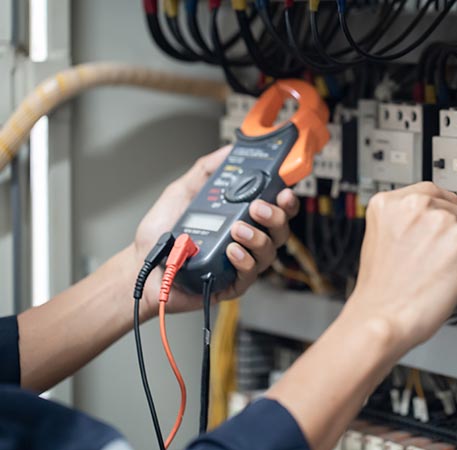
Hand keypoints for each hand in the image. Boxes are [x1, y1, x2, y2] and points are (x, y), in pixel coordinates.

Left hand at [130, 146, 299, 317]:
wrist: (142, 265)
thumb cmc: (162, 234)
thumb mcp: (182, 192)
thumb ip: (207, 170)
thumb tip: (228, 150)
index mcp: (240, 216)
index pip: (275, 207)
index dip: (285, 199)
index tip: (283, 189)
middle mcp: (246, 239)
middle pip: (280, 228)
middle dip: (275, 216)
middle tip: (257, 207)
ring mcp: (241, 262)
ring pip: (270, 251)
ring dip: (258, 238)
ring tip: (237, 229)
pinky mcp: (232, 283)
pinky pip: (250, 274)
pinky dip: (244, 260)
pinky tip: (231, 250)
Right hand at [345, 182, 456, 353]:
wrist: (382, 318)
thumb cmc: (380, 290)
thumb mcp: (380, 240)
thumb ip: (407, 223)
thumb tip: (440, 218)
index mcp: (389, 203)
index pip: (429, 191)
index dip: (444, 206)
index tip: (454, 212)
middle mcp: (415, 206)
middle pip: (452, 209)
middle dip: (450, 233)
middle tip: (432, 260)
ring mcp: (440, 221)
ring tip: (432, 272)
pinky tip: (444, 280)